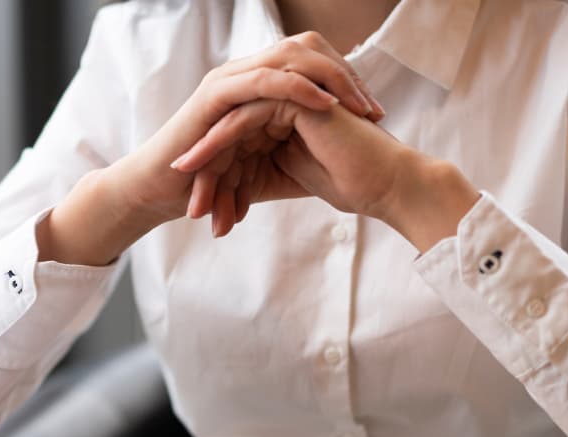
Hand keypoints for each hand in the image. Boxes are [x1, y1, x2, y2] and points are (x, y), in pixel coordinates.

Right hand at [37, 32, 383, 264]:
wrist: (163, 193)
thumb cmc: (207, 186)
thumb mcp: (261, 172)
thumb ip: (293, 159)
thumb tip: (335, 169)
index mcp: (259, 90)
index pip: (313, 70)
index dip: (348, 87)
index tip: (377, 117)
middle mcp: (247, 76)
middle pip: (309, 54)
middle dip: (349, 80)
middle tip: (377, 111)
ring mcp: (231, 80)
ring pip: (291, 59)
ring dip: (331, 80)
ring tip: (360, 106)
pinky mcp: (217, 94)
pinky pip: (266, 80)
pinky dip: (298, 88)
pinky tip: (326, 104)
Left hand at [171, 99, 480, 250]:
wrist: (383, 185)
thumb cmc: (349, 185)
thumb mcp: (290, 176)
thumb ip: (261, 168)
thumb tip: (230, 185)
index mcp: (284, 116)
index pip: (240, 143)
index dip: (219, 179)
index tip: (202, 211)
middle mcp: (283, 100)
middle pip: (230, 132)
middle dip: (206, 171)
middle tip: (189, 207)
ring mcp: (288, 93)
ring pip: (232, 122)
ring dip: (205, 156)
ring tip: (183, 186)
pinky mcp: (292, 96)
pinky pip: (245, 116)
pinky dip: (219, 142)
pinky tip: (200, 166)